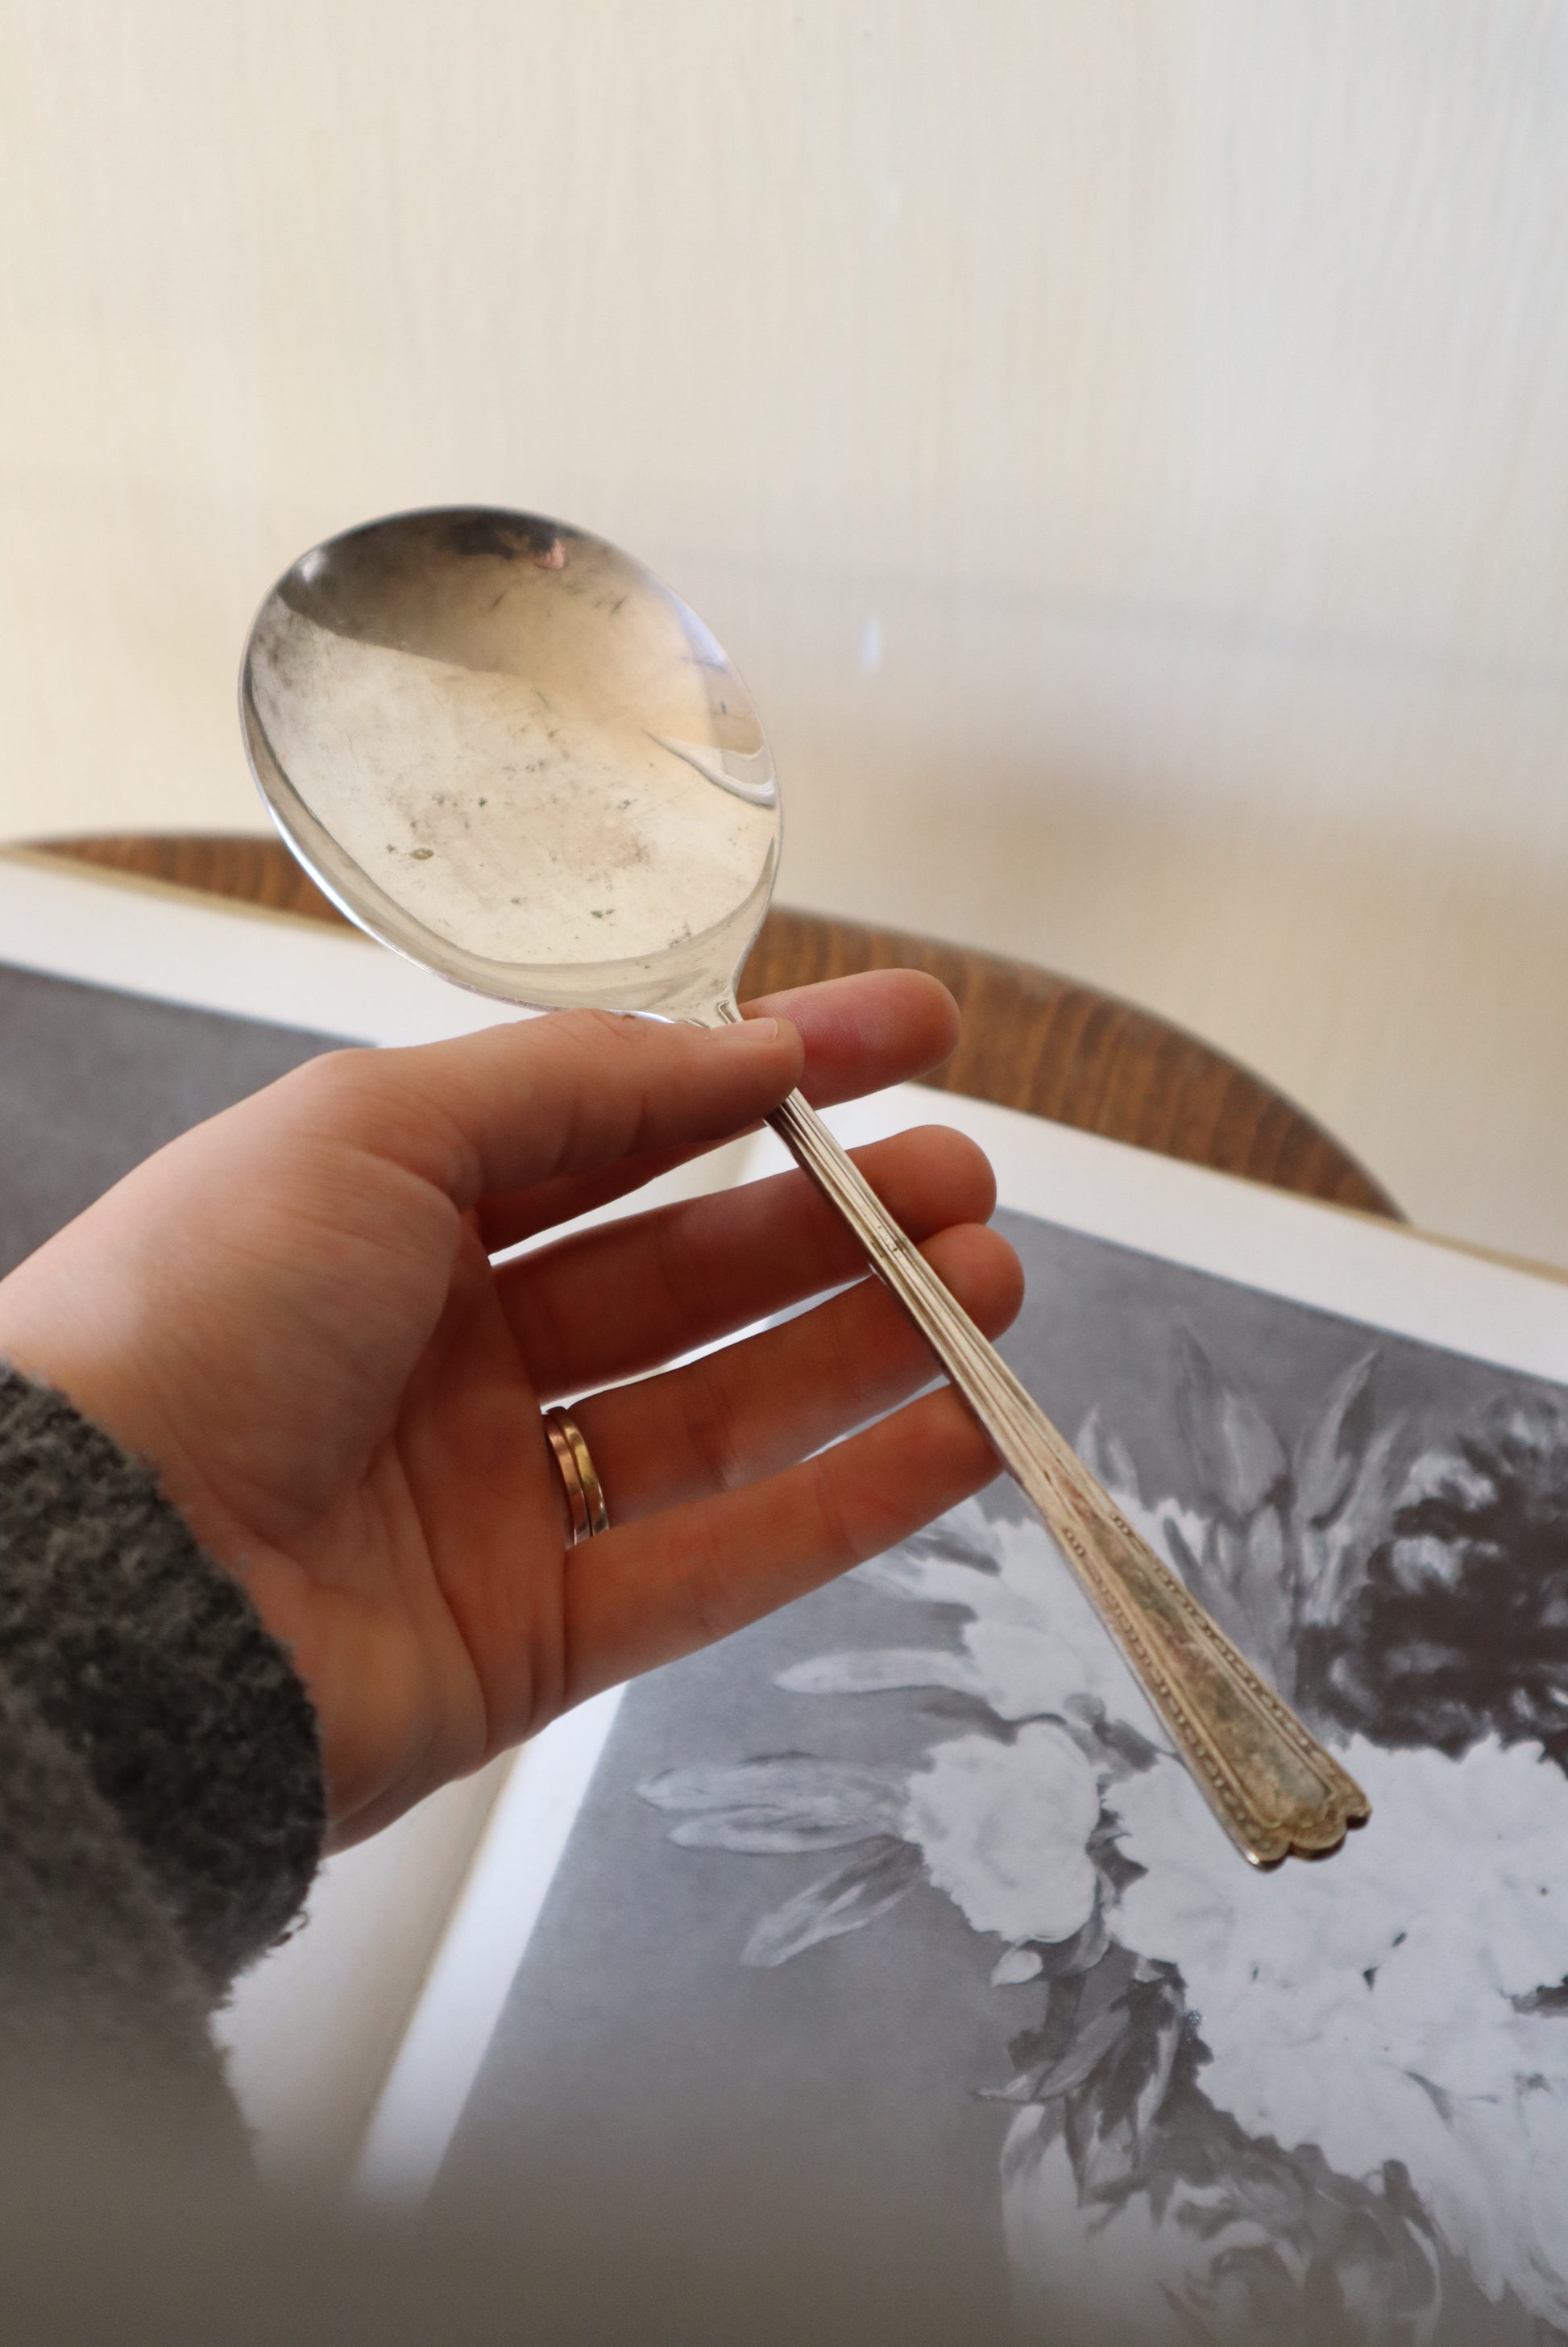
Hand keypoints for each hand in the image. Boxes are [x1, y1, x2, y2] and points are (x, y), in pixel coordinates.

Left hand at [0, 975, 1020, 1844]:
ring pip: (724, 1411)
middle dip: (838, 1217)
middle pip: (688, 1271)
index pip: (622, 1124)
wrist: (91, 1588)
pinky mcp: (536, 1640)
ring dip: (867, 1345)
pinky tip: (955, 1433)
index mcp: (394, 1213)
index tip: (908, 1037)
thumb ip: (570, 1086)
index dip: (768, 1075)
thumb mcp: (371, 1131)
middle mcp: (450, 1350)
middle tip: (967, 1178)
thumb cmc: (191, 1319)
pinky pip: (719, 1559)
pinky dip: (845, 1501)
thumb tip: (738, 1052)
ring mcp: (498, 1499)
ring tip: (994, 1281)